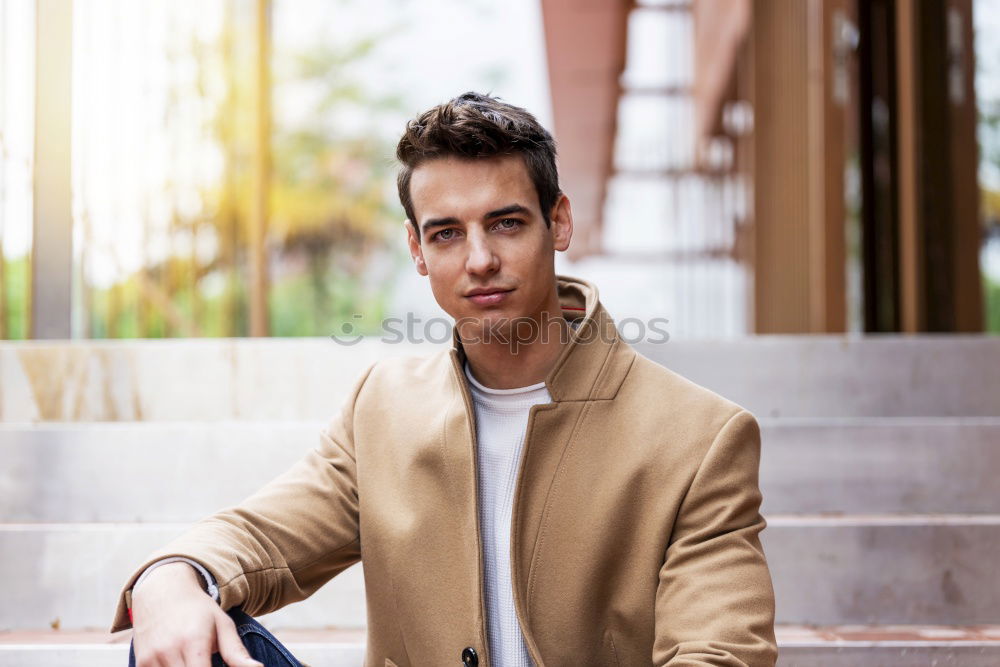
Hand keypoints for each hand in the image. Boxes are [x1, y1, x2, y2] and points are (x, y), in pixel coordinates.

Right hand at [130, 562, 262, 666]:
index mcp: (194, 642)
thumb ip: (237, 653)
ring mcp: (152, 658)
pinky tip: (182, 662)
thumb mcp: (223, 625)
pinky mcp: (141, 663)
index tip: (216, 666)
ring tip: (196, 659)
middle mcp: (170, 651)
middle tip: (209, 661)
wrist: (163, 591)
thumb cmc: (198, 610)